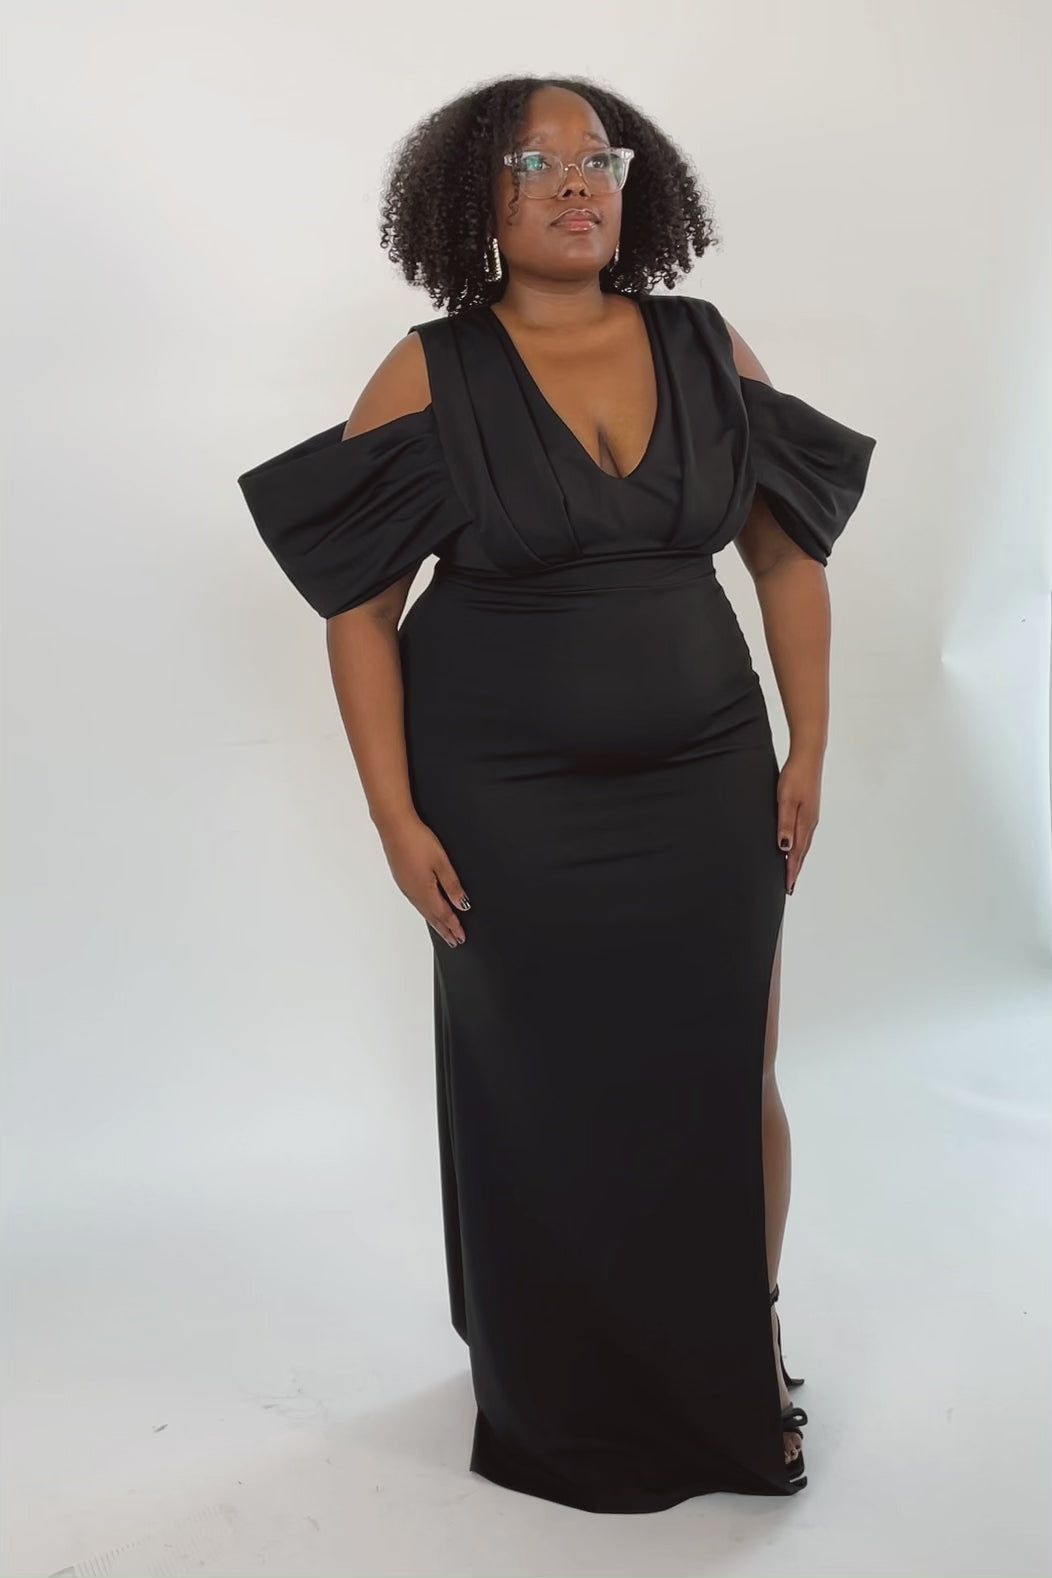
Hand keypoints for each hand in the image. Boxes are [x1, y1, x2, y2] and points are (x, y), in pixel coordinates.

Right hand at [377, 813, 470, 947]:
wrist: (394, 826)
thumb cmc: (417, 841)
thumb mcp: (442, 863)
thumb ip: (452, 885)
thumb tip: (462, 904)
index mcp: (424, 891)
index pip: (443, 915)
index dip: (454, 927)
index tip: (461, 937)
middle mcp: (413, 893)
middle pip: (432, 917)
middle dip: (445, 929)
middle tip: (454, 941)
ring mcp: (406, 886)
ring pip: (424, 910)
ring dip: (436, 921)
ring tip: (444, 930)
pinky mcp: (402, 879)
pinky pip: (417, 902)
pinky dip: (426, 910)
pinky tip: (428, 909)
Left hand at [776, 748, 822, 895]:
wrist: (809, 755)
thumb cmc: (795, 776)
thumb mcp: (786, 800)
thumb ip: (785, 824)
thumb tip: (784, 848)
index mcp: (805, 823)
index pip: (796, 854)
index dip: (791, 871)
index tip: (788, 888)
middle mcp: (810, 822)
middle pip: (802, 852)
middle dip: (795, 870)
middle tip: (790, 887)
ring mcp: (811, 815)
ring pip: (804, 843)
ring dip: (798, 858)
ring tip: (792, 871)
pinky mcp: (809, 808)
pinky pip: (804, 833)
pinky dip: (799, 845)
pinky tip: (796, 845)